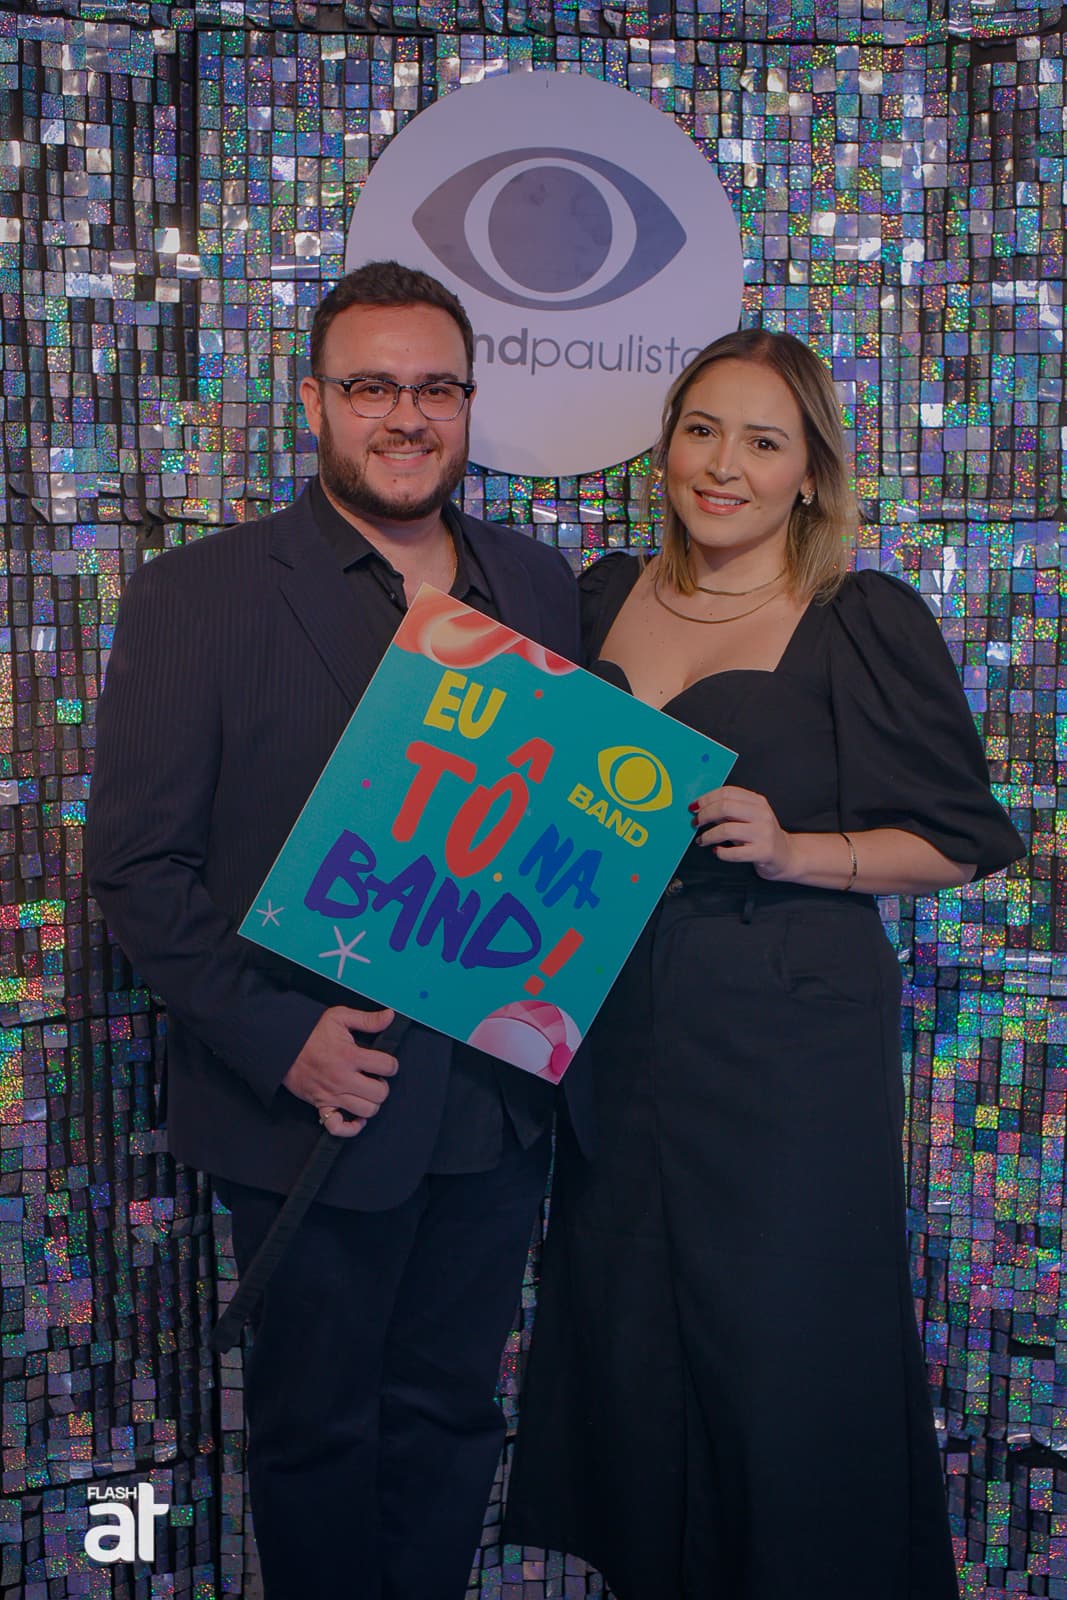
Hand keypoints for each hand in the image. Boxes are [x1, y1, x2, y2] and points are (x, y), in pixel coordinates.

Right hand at [283, 1006, 397, 1139]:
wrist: (282, 1046)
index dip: (391, 1064)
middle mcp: (342, 1078)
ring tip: (366, 1092)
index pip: (386, 1066)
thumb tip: (390, 1016)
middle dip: (382, 1086)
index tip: (385, 1063)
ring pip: (366, 1111)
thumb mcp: (339, 1017)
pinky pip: (338, 1127)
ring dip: (371, 1103)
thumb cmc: (311, 1031)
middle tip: (375, 1078)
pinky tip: (357, 1117)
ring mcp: (332, 1094)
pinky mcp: (321, 1105)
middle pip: (379, 1093)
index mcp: (349, 1055)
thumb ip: (367, 1019)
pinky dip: (350, 1127)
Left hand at [690, 786, 797, 881]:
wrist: (786, 856)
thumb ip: (728, 811)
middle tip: (695, 822)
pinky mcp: (763, 852)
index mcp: (757, 801)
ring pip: (727, 829)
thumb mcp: (748, 818)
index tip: (694, 807)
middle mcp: (762, 814)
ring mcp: (763, 833)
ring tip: (702, 840)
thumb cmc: (761, 835)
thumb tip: (701, 808)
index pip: (727, 792)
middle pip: (725, 807)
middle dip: (705, 815)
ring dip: (708, 835)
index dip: (707, 798)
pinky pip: (734, 852)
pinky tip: (717, 851)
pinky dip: (721, 852)